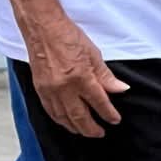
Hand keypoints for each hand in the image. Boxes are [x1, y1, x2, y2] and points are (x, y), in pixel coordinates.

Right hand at [22, 10, 127, 137]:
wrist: (42, 27)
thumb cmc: (67, 36)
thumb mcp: (93, 53)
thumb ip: (106, 76)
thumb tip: (120, 89)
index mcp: (81, 77)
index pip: (99, 103)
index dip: (109, 114)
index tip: (114, 120)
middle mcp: (64, 87)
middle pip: (80, 117)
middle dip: (91, 128)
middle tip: (100, 133)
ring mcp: (50, 89)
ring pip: (64, 117)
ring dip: (75, 127)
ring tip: (84, 131)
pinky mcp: (40, 88)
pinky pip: (50, 111)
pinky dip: (60, 119)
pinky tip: (66, 121)